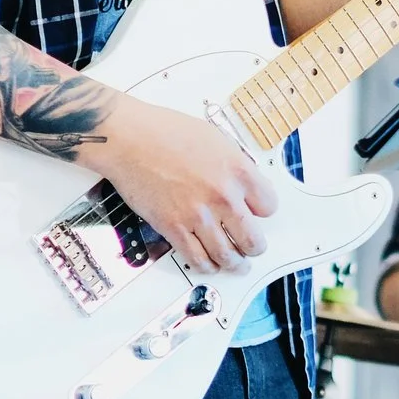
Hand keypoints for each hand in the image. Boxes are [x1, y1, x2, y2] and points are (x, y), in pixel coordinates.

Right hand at [92, 95, 277, 276]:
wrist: (129, 139)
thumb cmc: (164, 132)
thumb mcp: (214, 138)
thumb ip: (233, 164)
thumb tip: (243, 183)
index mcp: (237, 170)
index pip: (268, 206)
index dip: (263, 211)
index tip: (257, 214)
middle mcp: (223, 196)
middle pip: (253, 239)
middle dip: (255, 246)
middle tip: (253, 247)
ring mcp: (198, 215)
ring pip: (228, 256)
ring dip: (235, 264)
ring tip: (236, 264)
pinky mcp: (174, 228)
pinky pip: (197, 259)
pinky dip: (207, 266)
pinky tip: (210, 264)